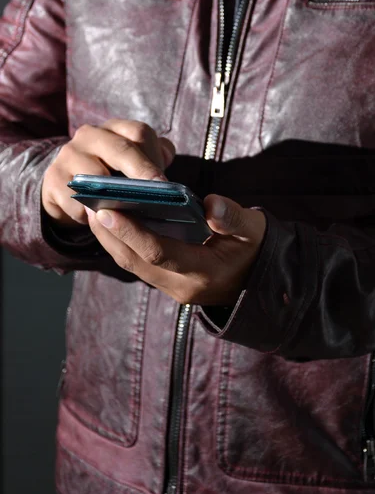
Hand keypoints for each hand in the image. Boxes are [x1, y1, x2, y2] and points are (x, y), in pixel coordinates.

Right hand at [42, 119, 174, 226]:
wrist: (66, 185)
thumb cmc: (110, 174)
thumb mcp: (131, 162)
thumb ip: (154, 156)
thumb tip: (166, 157)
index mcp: (115, 128)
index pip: (138, 133)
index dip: (154, 156)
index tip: (166, 182)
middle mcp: (90, 135)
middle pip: (121, 150)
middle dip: (141, 172)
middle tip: (157, 194)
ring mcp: (69, 155)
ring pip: (96, 176)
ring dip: (113, 197)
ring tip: (130, 213)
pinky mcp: (53, 179)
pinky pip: (75, 199)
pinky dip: (89, 214)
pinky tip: (101, 222)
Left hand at [86, 195, 266, 306]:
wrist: (260, 281)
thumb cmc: (257, 249)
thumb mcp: (255, 230)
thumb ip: (234, 217)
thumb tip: (211, 204)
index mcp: (204, 273)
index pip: (159, 252)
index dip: (132, 232)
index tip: (107, 210)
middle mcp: (183, 287)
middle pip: (136, 261)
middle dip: (109, 235)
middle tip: (89, 205)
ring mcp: (173, 289)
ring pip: (132, 265)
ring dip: (110, 240)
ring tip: (92, 210)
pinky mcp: (168, 284)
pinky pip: (138, 264)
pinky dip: (122, 244)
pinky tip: (112, 222)